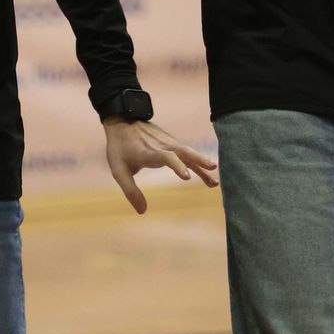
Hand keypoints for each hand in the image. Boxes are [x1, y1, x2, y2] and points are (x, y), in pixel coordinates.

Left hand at [104, 119, 218, 214]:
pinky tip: (207, 171)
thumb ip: (130, 190)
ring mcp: (168, 142)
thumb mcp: (118, 170)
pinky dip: (198, 161)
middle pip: (183, 152)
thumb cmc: (120, 147)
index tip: (187, 177)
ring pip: (189, 153)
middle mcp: (162, 146)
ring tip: (214, 183)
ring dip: (202, 165)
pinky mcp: (171, 141)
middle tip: (213, 169)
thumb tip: (142, 212)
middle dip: (198, 160)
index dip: (177, 166)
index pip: (166, 157)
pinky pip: (187, 152)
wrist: (122, 121)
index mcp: (149, 152)